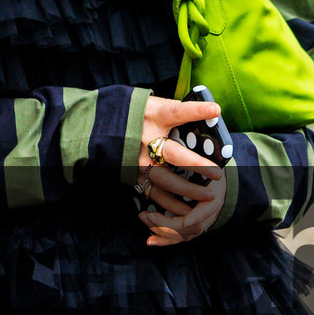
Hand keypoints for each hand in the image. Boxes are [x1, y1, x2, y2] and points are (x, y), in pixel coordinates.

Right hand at [136, 96, 225, 249]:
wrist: (96, 127)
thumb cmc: (133, 114)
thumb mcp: (151, 105)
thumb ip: (174, 110)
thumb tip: (206, 112)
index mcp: (152, 116)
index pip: (177, 112)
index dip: (196, 110)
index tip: (216, 110)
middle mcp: (145, 139)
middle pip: (173, 154)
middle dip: (196, 164)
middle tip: (217, 173)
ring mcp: (138, 159)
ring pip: (165, 179)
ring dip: (188, 190)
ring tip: (209, 195)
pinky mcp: (133, 174)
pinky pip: (154, 192)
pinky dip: (171, 203)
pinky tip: (187, 209)